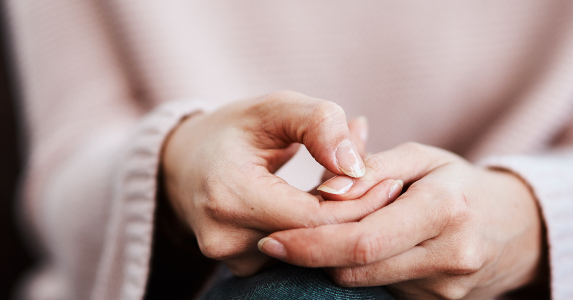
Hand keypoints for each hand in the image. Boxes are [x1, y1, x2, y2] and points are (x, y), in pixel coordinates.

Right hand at [162, 91, 397, 275]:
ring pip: (308, 253)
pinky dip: (315, 234)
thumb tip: (356, 167)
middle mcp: (225, 237)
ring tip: (354, 191)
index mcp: (230, 194)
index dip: (360, 202)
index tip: (391, 181)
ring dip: (336, 225)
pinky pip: (293, 257)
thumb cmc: (232, 130)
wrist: (182, 165)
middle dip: (356, 215)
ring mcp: (230, 259)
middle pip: (316, 241)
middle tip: (386, 187)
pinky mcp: (239, 269)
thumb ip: (319, 124)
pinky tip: (324, 208)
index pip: (316, 217)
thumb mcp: (274, 108)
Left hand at [259, 142, 543, 298]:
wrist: (513, 227)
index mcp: (444, 209)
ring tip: (331, 234)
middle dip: (312, 256)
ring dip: (335, 262)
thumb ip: (370, 169)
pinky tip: (362, 249)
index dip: (310, 244)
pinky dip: (361, 272)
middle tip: (278, 242)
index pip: (361, 240)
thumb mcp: (419, 158)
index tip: (271, 240)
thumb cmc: (456, 182)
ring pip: (364, 283)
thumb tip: (324, 192)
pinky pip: (381, 291)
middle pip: (357, 269)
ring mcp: (446, 288)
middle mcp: (449, 256)